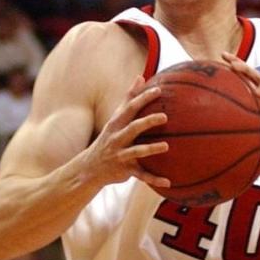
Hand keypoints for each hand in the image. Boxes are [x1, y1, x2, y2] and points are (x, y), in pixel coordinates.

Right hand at [82, 75, 170, 190]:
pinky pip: (141, 175)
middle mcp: (118, 138)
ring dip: (151, 149)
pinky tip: (168, 182)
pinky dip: (154, 179)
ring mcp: (121, 155)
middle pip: (133, 127)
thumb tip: (140, 77)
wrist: (90, 168)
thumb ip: (128, 99)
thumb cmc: (109, 138)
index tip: (158, 90)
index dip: (143, 98)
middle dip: (147, 122)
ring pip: (137, 151)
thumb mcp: (116, 118)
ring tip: (166, 146)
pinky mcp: (125, 170)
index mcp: (117, 124)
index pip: (130, 107)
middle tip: (164, 116)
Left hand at [220, 52, 259, 167]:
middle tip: (234, 67)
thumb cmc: (250, 136)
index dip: (235, 62)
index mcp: (251, 93)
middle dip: (246, 69)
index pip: (243, 73)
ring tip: (258, 93)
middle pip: (256, 76)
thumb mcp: (234, 126)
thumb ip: (221, 119)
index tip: (222, 55)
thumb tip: (196, 117)